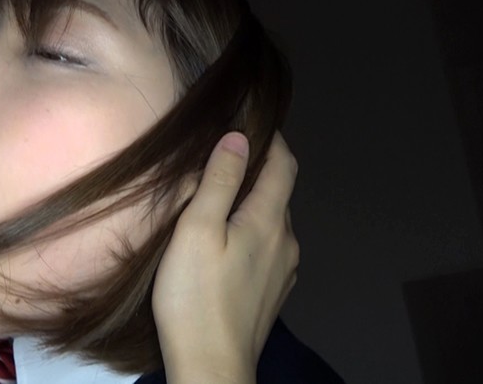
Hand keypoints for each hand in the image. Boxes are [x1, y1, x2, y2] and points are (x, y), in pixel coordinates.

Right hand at [153, 132, 298, 383]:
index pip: (284, 164)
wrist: (211, 366)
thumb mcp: (197, 229)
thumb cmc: (196, 296)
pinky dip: (251, 233)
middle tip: (220, 162)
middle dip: (256, 171)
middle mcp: (286, 242)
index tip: (250, 123)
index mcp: (270, 221)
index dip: (271, 139)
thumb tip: (239, 137)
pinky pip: (267, 249)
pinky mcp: (273, 294)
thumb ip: (220, 181)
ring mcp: (283, 272)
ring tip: (217, 203)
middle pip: (279, 193)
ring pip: (272, 223)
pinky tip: (225, 245)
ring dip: (252, 205)